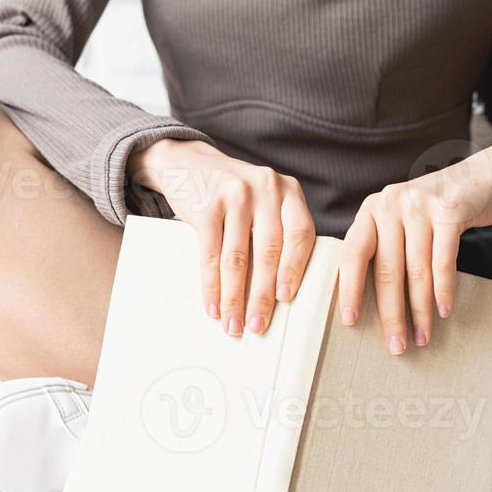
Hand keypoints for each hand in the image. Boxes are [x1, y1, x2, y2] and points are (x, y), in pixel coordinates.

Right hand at [129, 138, 315, 337]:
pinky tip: (213, 307)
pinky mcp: (206, 206)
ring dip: (234, 298)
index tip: (286, 299)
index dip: (295, 269)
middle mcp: (266, 189)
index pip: (301, 234)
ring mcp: (235, 195)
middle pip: (269, 251)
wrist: (190, 165)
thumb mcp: (266, 202)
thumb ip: (280, 231)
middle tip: (259, 326)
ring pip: (237, 258)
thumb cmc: (237, 196)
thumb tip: (285, 294)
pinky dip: (211, 286)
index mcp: (289, 191)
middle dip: (262, 295)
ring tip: (233, 325)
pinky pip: (211, 255)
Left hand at [338, 136, 491, 354]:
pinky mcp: (450, 212)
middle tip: (395, 346)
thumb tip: (372, 304)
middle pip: (386, 269)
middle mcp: (390, 204)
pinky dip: (443, 290)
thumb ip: (385, 246)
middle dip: (391, 314)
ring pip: (416, 270)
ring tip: (422, 337)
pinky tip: (444, 312)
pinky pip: (443, 261)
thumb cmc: (438, 211)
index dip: (349, 289)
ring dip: (420, 310)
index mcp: (372, 210)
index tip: (350, 322)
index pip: (352, 253)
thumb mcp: (403, 219)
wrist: (486, 177)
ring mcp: (420, 206)